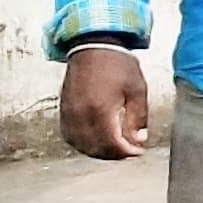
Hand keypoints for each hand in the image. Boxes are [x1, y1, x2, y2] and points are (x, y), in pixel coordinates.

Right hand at [58, 43, 150, 160]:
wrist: (93, 47)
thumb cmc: (117, 64)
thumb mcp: (137, 89)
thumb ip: (138, 117)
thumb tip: (139, 139)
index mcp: (100, 109)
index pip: (111, 143)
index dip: (126, 152)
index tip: (138, 152)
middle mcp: (81, 114)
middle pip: (95, 147)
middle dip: (114, 154)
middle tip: (128, 152)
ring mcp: (69, 113)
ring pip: (80, 144)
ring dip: (98, 152)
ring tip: (114, 149)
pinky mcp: (63, 110)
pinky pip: (69, 135)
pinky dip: (82, 144)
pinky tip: (95, 142)